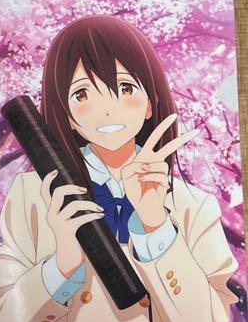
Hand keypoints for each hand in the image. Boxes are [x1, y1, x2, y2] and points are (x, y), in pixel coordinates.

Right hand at [40, 171, 104, 278]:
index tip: (55, 171)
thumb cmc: (70, 236)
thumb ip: (66, 209)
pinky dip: (93, 215)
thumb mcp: (65, 220)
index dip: (47, 180)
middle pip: (58, 193)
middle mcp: (50, 215)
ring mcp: (58, 223)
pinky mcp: (67, 230)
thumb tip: (79, 193)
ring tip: (99, 208)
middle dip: (72, 187)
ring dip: (90, 205)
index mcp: (49, 211)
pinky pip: (82, 218)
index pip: (43, 192)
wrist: (67, 256)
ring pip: (74, 205)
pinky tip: (100, 215)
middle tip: (84, 189)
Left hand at [120, 113, 197, 230]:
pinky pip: (157, 174)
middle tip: (196, 131)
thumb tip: (148, 165)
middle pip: (170, 146)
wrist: (141, 205)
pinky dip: (146, 178)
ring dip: (145, 170)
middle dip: (182, 138)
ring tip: (139, 178)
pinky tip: (143, 183)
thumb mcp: (125, 174)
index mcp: (146, 155)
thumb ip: (133, 166)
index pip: (154, 138)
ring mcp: (161, 170)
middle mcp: (155, 160)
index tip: (174, 116)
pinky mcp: (165, 180)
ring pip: (160, 162)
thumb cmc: (133, 188)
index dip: (163, 127)